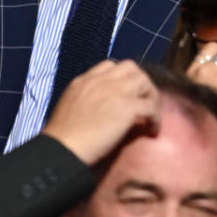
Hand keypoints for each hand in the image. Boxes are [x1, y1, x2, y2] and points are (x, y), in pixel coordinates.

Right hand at [42, 60, 159, 165]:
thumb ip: (85, 100)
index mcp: (83, 80)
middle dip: (140, 82)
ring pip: (144, 81)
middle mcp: (100, 81)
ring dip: (151, 96)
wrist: (61, 150)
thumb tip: (102, 108)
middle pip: (131, 67)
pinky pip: (151, 106)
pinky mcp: (126, 107)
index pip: (110, 66)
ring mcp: (115, 91)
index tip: (126, 93)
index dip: (122, 78)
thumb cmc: (61, 138)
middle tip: (142, 101)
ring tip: (150, 114)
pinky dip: (155, 117)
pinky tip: (152, 130)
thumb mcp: (70, 107)